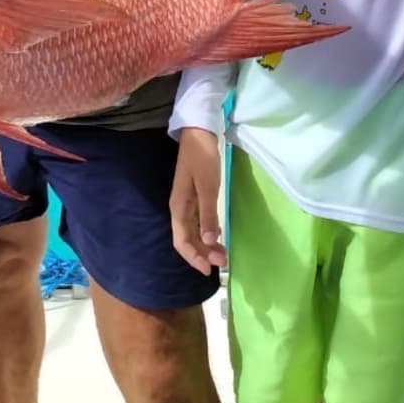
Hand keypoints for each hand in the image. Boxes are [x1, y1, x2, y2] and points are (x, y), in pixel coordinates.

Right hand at [170, 128, 225, 273]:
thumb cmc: (202, 158)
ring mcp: (187, 203)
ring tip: (223, 252)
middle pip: (188, 239)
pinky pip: (198, 222)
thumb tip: (209, 242)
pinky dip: (207, 232)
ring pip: (194, 232)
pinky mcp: (194, 197)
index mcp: (179, 207)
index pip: (182, 241)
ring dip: (206, 245)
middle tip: (223, 261)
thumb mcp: (207, 186)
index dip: (194, 258)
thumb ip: (207, 214)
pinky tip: (218, 235)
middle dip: (203, 254)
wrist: (198, 133)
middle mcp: (180, 208)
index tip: (209, 270)